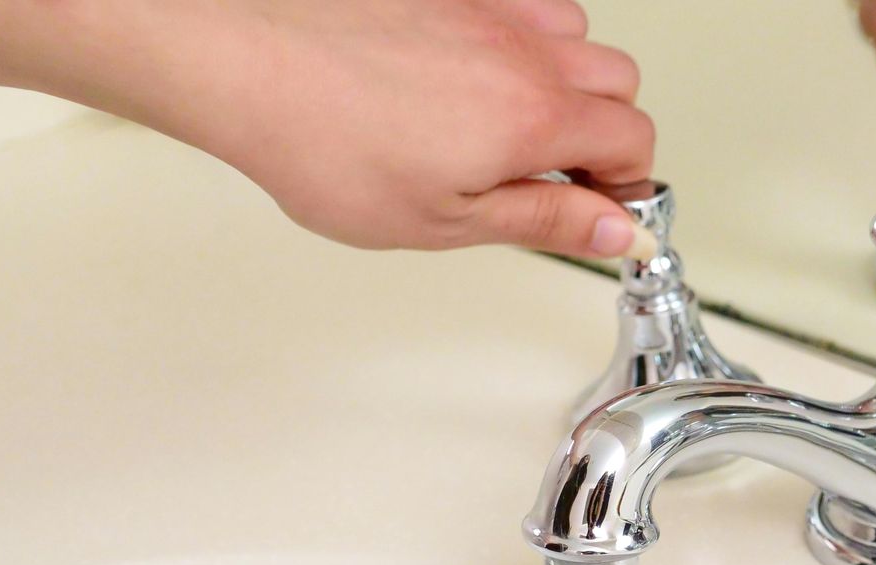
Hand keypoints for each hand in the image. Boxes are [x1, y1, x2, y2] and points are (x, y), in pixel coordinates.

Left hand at [0, 0, 657, 258]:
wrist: (241, 60)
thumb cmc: (322, 142)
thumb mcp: (443, 221)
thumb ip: (542, 221)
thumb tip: (613, 232)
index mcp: (532, 119)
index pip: (634, 141)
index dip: (626, 185)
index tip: (595, 212)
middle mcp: (523, 52)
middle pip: (620, 82)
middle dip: (607, 132)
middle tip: (560, 174)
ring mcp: (486, 11)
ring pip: (577, 33)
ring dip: (569, 79)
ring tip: (520, 122)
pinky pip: (521, 2)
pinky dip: (524, 39)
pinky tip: (483, 72)